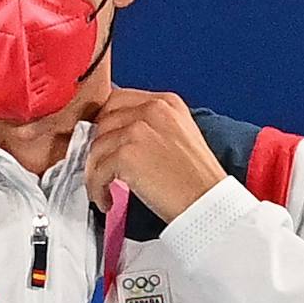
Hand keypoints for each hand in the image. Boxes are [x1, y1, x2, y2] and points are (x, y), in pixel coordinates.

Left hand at [85, 88, 227, 222]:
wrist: (208, 202)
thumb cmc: (197, 179)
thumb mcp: (180, 135)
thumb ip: (152, 126)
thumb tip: (117, 134)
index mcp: (166, 102)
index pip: (118, 100)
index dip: (105, 123)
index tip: (104, 142)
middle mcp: (152, 110)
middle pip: (103, 121)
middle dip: (98, 146)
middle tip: (101, 167)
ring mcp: (137, 130)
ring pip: (96, 147)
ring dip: (95, 172)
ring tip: (104, 189)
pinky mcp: (127, 154)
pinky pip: (97, 171)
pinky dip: (97, 189)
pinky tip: (107, 200)